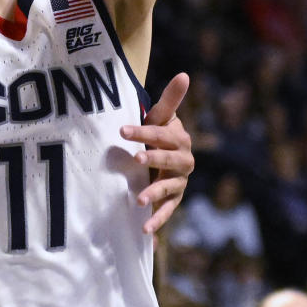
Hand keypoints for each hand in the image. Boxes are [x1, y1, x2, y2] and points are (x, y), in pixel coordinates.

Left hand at [122, 72, 192, 234]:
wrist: (166, 159)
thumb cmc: (159, 135)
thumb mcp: (162, 117)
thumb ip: (171, 98)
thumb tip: (184, 74)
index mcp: (180, 140)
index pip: (162, 134)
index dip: (144, 131)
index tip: (122, 130)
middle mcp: (183, 162)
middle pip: (169, 160)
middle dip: (153, 159)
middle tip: (135, 159)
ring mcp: (178, 183)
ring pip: (169, 189)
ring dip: (155, 194)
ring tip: (139, 200)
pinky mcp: (172, 201)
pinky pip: (167, 212)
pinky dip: (157, 223)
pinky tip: (144, 231)